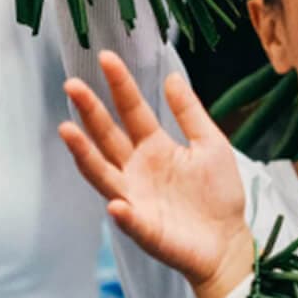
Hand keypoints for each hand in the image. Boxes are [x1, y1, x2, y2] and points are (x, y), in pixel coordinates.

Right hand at [60, 52, 253, 297]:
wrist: (229, 240)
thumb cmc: (219, 194)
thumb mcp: (210, 145)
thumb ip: (190, 114)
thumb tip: (171, 76)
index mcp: (154, 147)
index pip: (132, 111)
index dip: (120, 86)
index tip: (105, 57)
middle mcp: (137, 170)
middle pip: (108, 137)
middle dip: (90, 112)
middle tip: (72, 84)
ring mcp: (135, 199)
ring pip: (103, 174)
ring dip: (84, 154)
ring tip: (67, 131)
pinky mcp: (144, 229)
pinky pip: (130, 220)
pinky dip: (123, 212)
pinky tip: (117, 204)